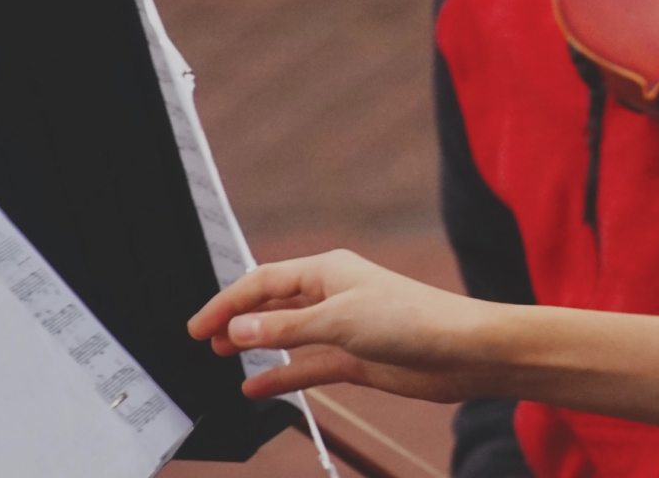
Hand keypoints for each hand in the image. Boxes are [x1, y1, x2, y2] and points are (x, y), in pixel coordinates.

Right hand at [187, 249, 500, 402]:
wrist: (462, 351)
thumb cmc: (411, 319)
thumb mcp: (338, 320)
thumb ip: (285, 327)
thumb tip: (237, 328)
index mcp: (329, 271)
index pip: (263, 280)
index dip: (227, 302)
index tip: (197, 328)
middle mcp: (334, 294)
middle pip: (272, 304)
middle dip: (237, 319)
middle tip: (203, 342)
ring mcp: (344, 327)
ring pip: (287, 335)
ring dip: (256, 345)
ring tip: (222, 358)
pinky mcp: (356, 357)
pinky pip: (308, 365)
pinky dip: (282, 375)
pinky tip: (256, 388)